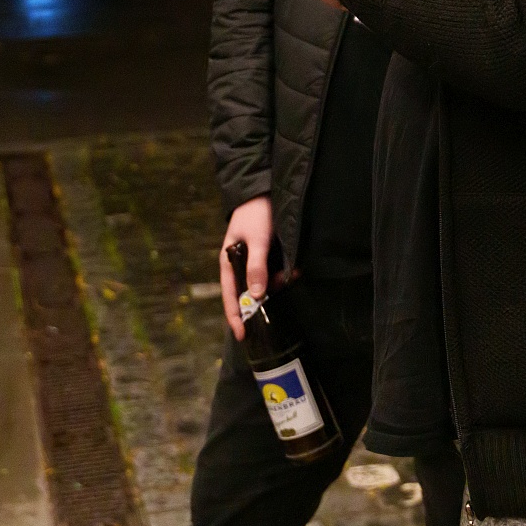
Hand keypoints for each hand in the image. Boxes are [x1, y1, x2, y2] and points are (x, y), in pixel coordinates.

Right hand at [219, 195, 281, 340]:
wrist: (266, 188)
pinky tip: (295, 269)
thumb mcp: (256, 241)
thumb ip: (256, 267)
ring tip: (292, 274)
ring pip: (265, 283)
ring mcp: (255, 260)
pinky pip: (276, 271)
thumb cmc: (255, 213)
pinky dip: (285, 273)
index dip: (236, 317)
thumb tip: (255, 297)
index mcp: (229, 262)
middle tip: (279, 300)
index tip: (243, 337)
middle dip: (264, 300)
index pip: (230, 297)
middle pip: (249, 292)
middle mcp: (240, 264)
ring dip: (278, 284)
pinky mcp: (269, 254)